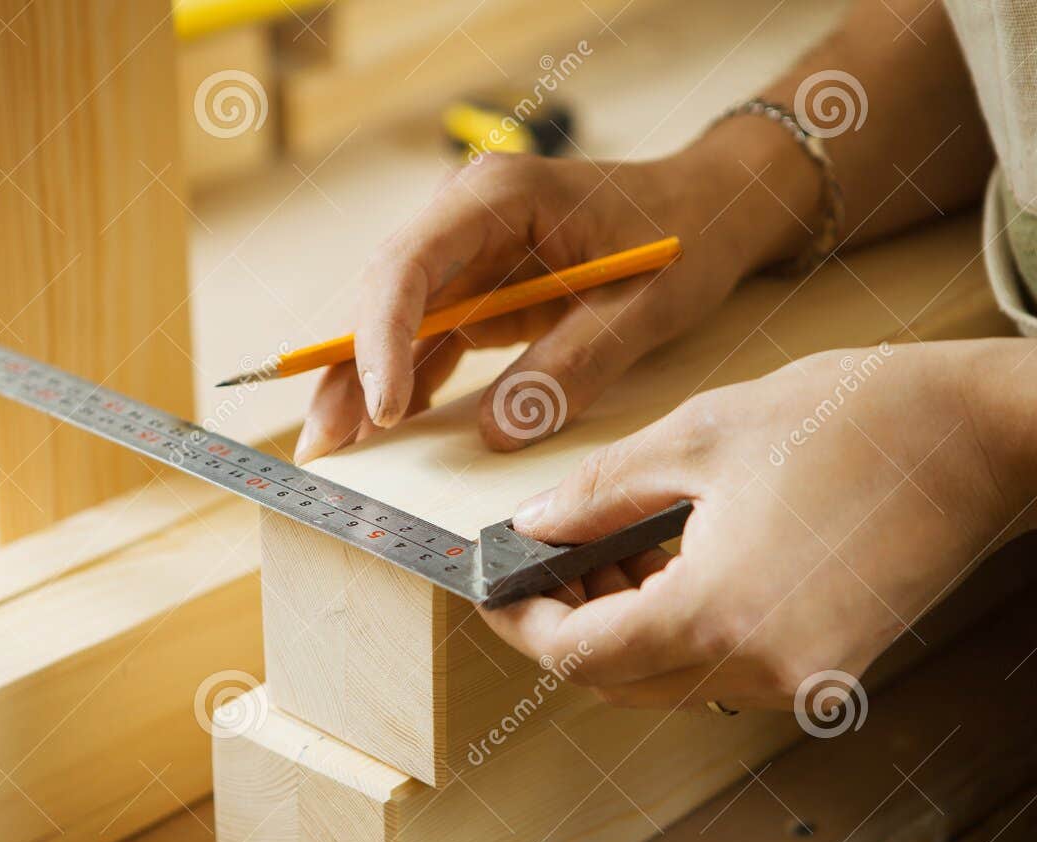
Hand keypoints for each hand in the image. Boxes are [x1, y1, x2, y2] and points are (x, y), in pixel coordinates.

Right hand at [293, 122, 818, 463]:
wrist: (712, 207)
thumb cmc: (686, 234)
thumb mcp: (644, 305)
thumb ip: (573, 363)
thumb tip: (497, 432)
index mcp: (498, 197)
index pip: (409, 265)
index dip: (382, 339)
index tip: (383, 409)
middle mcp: (465, 217)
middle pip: (383, 294)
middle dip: (349, 370)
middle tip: (324, 444)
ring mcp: (468, 253)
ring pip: (394, 320)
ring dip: (364, 383)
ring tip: (337, 449)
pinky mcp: (479, 290)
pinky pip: (428, 339)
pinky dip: (406, 383)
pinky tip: (388, 427)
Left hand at [480, 341, 1018, 709]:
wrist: (985, 439)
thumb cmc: (852, 421)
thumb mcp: (700, 438)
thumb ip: (598, 495)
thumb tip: (532, 529)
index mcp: (719, 617)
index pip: (580, 656)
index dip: (524, 622)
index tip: (493, 587)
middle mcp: (761, 672)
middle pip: (619, 683)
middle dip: (569, 624)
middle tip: (546, 558)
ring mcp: (802, 683)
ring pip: (668, 682)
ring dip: (623, 628)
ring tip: (606, 551)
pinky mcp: (829, 673)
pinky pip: (721, 672)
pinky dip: (680, 631)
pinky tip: (668, 566)